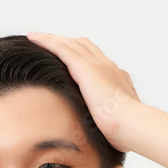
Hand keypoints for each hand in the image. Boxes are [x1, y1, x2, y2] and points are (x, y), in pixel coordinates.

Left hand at [26, 31, 141, 151]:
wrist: (132, 125)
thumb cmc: (126, 131)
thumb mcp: (116, 122)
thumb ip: (106, 120)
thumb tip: (100, 131)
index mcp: (116, 78)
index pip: (96, 60)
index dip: (80, 54)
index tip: (67, 56)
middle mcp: (108, 67)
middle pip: (82, 46)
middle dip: (65, 42)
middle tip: (47, 41)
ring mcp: (97, 65)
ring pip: (70, 44)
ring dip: (52, 38)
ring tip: (35, 37)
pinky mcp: (86, 68)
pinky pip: (62, 49)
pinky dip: (47, 41)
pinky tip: (34, 38)